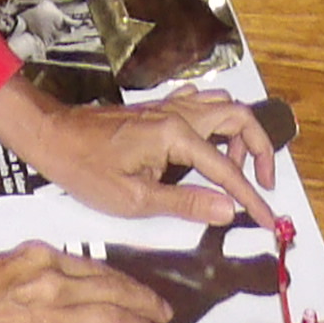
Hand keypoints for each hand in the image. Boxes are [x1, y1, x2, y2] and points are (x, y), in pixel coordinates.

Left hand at [0, 81, 279, 228]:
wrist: (54, 137)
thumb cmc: (87, 169)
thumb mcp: (135, 199)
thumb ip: (186, 202)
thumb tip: (228, 210)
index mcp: (176, 136)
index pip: (227, 170)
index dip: (252, 197)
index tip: (269, 219)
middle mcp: (178, 114)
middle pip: (239, 118)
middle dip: (260, 150)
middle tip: (262, 185)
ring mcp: (169, 106)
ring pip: (224, 106)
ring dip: (239, 134)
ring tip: (234, 169)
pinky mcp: (159, 108)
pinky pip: (201, 102)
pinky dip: (218, 120)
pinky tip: (210, 144)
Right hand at [0, 243, 171, 322]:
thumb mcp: (3, 269)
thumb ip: (36, 274)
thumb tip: (64, 289)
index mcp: (41, 259)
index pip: (97, 269)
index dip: (125, 282)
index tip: (139, 291)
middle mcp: (55, 282)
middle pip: (115, 291)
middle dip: (144, 303)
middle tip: (163, 313)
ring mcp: (56, 317)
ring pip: (116, 320)